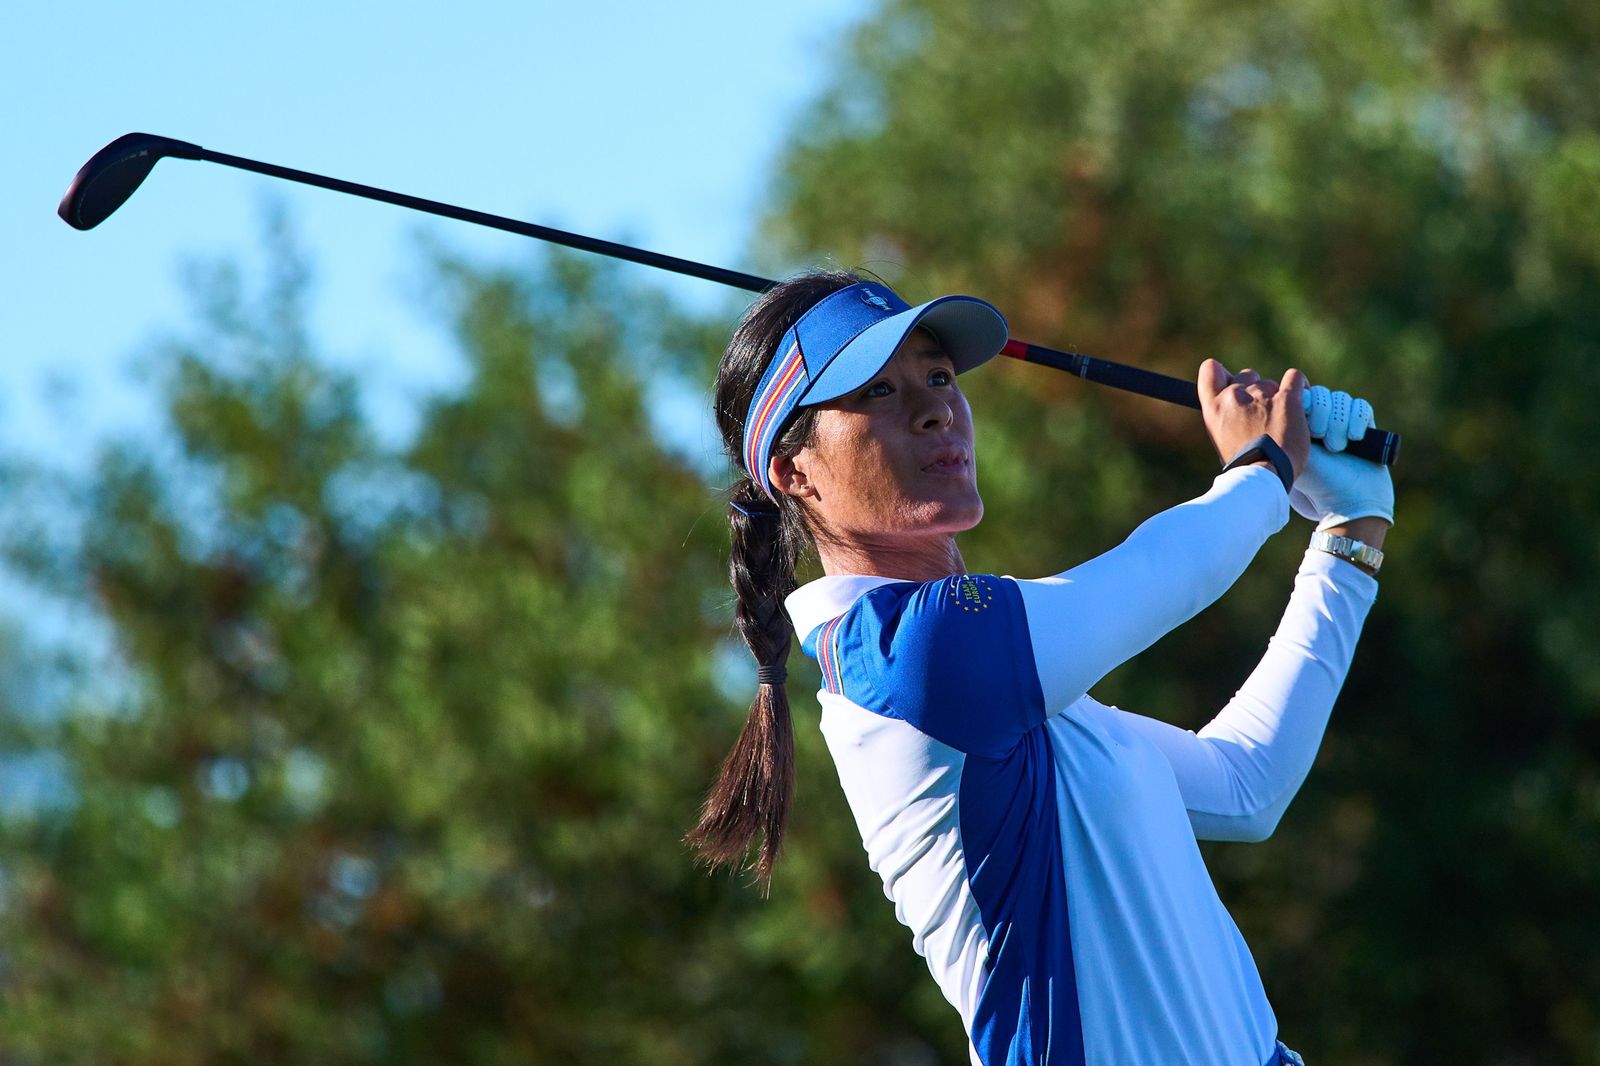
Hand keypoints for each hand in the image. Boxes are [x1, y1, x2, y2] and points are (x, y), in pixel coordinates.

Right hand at [1197, 360, 1310, 478]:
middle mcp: (1234, 396)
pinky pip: (1295, 378)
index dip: (1223, 374)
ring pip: (1270, 383)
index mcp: (1214, 407)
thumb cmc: (1244, 464)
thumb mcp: (1221, 438)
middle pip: (1247, 376)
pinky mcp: (1286, 399)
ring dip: (1276, 396)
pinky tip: (1300, 399)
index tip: (1232, 385)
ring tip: (1282, 420)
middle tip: (1262, 414)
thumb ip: (1225, 417)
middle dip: (1254, 391)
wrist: (1266, 474)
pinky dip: (1299, 386)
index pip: (1210, 369)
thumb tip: (1234, 410)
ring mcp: (1261, 395)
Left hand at [1289, 385, 1394, 529]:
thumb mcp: (1291, 454)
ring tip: (1336, 447)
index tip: (1303, 425)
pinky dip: (1357, 420)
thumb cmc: (1315, 484)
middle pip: (1321, 394)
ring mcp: (1343, 424)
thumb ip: (1282, 429)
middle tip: (1318, 436)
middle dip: (1321, 413)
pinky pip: (1361, 407)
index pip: (1301, 396)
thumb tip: (1275, 406)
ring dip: (1338, 421)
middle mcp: (1321, 422)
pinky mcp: (1364, 427)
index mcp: (1298, 426)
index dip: (1304, 403)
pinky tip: (1354, 438)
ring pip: (1341, 400)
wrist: (1348, 503)